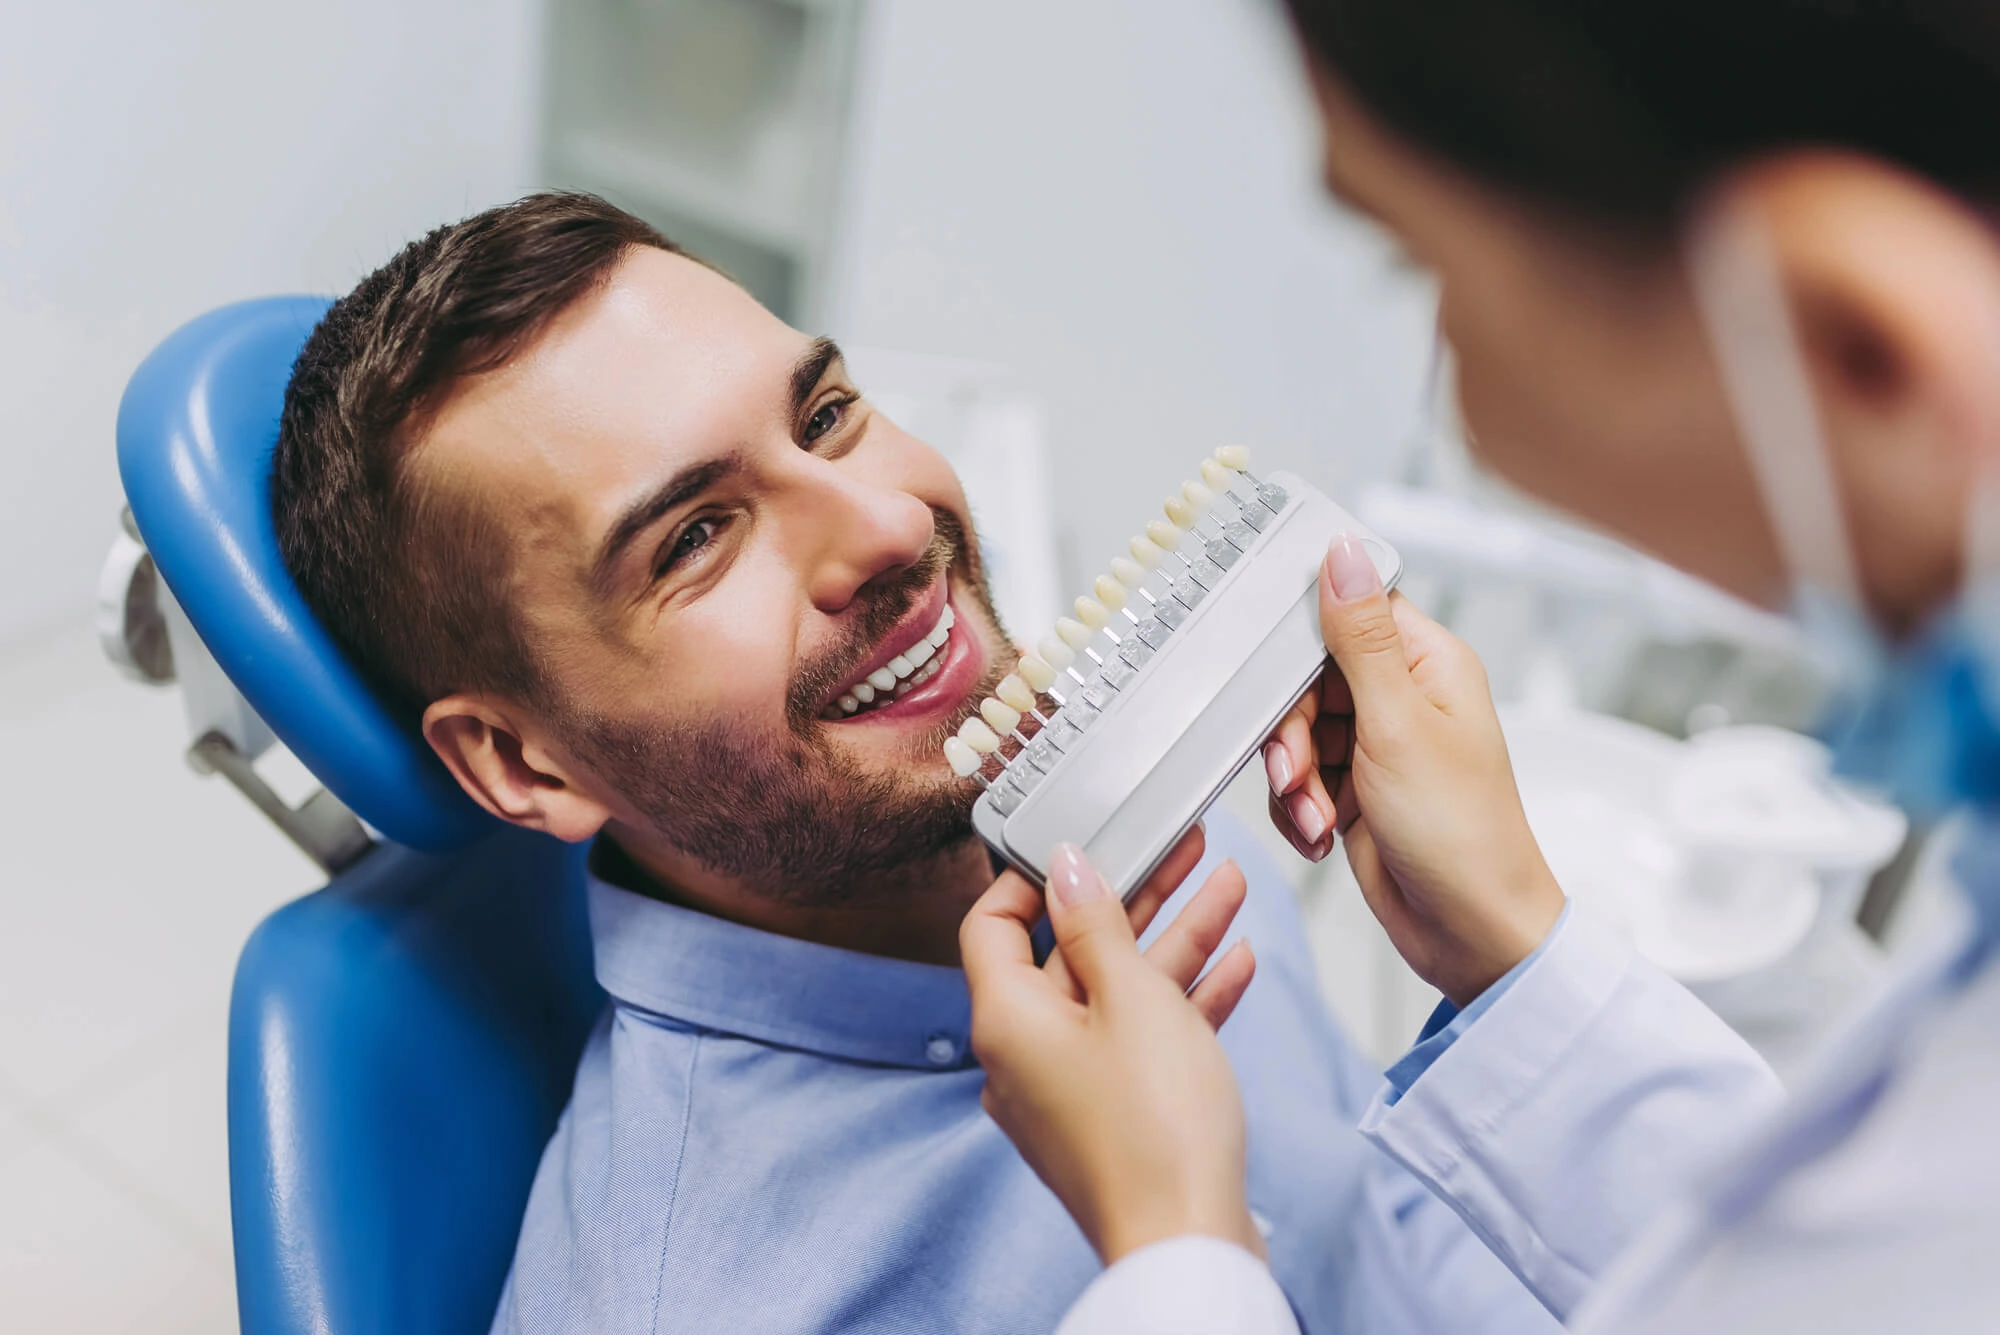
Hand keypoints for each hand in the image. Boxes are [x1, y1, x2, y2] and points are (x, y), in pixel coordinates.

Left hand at [962, 841, 1259, 1266]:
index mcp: (1007, 1019)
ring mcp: (1071, 1087)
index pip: (994, 924)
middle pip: (1071, 952)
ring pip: (1119, 992)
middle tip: (1179, 848)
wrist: (1189, 1242)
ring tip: (1229, 885)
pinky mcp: (1114, 1114)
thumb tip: (1065, 867)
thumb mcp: (1131, 996)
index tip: (1083, 843)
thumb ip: (1097, 924)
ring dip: (1176, 937)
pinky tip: (1237, 961)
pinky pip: (1143, 1039)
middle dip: (1135, 896)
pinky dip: (1185, 999)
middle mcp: (1026, 1053)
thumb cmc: (1155, 1129)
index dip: (1033, 877)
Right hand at [1264, 537, 1563, 1007]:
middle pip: (1307, 677)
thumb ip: (1359, 639)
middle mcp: (1402, 697)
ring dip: (1291, 780)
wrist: (1470, 934)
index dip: (1303, 638)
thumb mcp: (1399, 727)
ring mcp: (1377, 746)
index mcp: (1427, 663)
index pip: (1347, 611)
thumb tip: (1343, 552)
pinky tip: (1321, 836)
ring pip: (1295, 733)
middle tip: (1297, 772)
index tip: (1271, 667)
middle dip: (1291, 731)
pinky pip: (1297, 780)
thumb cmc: (1462, 834)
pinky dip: (1298, 810)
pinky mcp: (1354, 791)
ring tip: (1316, 818)